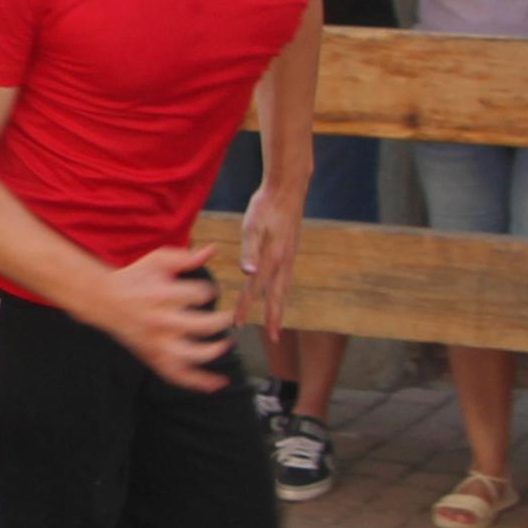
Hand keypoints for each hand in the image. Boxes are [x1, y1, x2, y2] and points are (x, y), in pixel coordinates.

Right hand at [87, 244, 236, 390]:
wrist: (103, 300)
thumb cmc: (133, 278)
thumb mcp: (157, 261)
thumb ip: (185, 257)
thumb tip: (212, 250)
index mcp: (163, 295)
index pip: (201, 294)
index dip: (209, 291)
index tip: (206, 292)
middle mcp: (162, 321)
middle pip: (205, 325)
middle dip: (221, 319)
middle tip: (226, 316)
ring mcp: (158, 343)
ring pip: (194, 355)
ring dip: (214, 350)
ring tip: (225, 344)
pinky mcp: (153, 357)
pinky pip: (178, 375)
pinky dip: (198, 382)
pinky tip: (217, 384)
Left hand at [236, 181, 303, 357]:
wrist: (288, 189)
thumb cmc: (265, 206)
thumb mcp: (252, 225)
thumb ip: (250, 250)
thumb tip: (248, 273)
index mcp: (272, 257)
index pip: (254, 289)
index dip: (245, 307)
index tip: (237, 323)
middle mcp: (284, 261)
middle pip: (277, 296)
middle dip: (274, 318)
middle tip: (274, 338)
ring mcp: (289, 257)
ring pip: (284, 289)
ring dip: (280, 308)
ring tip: (277, 325)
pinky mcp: (290, 252)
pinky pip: (286, 279)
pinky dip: (282, 294)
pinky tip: (278, 297)